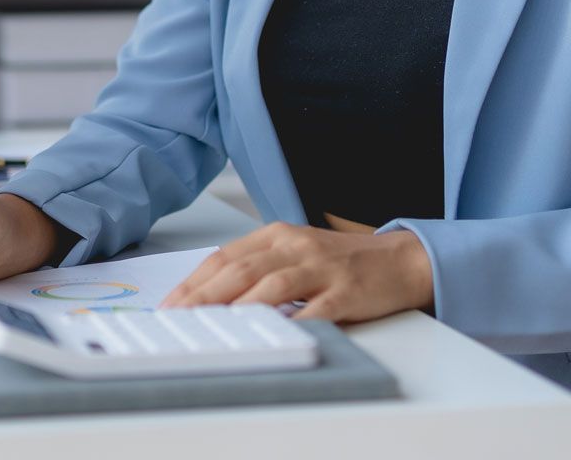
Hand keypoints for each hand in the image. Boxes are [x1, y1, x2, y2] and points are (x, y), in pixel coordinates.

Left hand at [160, 222, 434, 322]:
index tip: (170, 304)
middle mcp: (294, 246)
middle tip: (178, 318)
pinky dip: (292, 321)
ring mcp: (320, 267)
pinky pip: (314, 308)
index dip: (194, 281)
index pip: (224, 257)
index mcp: (276, 235)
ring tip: (212, 327)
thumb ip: (258, 269)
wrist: (399, 259)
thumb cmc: (341, 262)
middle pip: (239, 270)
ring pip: (270, 286)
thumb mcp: (294, 254)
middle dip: (203, 297)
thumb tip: (212, 297)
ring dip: (237, 308)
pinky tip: (274, 334)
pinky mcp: (345, 290)